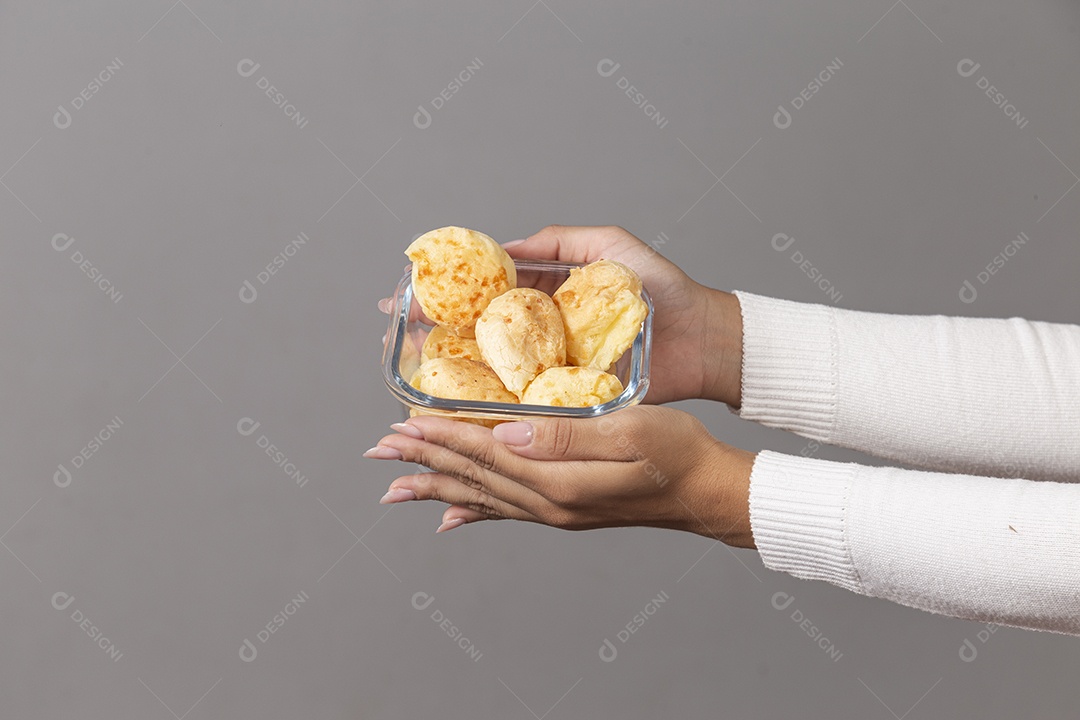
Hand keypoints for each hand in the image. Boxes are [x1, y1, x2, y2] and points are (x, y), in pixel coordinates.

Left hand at [363, 406, 755, 547]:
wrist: (706, 491)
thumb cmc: (677, 452)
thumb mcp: (628, 432)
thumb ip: (567, 437)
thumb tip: (509, 433)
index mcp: (558, 480)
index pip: (485, 453)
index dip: (440, 436)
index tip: (401, 424)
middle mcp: (548, 503)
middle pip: (472, 477)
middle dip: (424, 461)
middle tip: (380, 451)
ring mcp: (554, 511)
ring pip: (481, 497)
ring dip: (437, 485)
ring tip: (397, 485)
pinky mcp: (563, 510)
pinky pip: (505, 512)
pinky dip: (473, 510)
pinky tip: (451, 515)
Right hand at [379, 225, 743, 405]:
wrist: (704, 340)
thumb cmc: (663, 287)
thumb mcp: (609, 246)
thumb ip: (557, 241)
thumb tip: (502, 248)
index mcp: (547, 294)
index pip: (485, 291)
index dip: (446, 293)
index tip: (407, 294)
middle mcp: (544, 331)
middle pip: (478, 330)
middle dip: (436, 332)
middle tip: (395, 333)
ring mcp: (554, 364)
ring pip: (495, 367)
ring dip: (453, 368)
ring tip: (414, 367)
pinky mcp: (570, 395)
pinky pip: (528, 398)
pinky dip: (494, 401)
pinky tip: (460, 402)